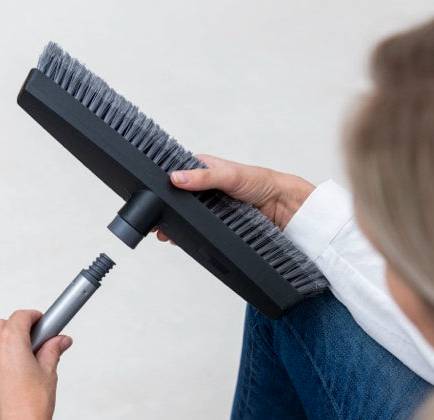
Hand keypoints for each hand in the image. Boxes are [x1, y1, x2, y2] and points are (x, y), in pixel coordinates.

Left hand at [0, 309, 72, 419]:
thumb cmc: (31, 408)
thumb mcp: (49, 373)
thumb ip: (52, 350)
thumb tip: (59, 341)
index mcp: (9, 342)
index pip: (20, 316)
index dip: (34, 317)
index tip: (42, 323)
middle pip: (1, 326)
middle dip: (17, 329)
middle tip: (34, 342)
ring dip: (2, 346)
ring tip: (22, 362)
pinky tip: (9, 380)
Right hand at [154, 154, 313, 242]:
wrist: (281, 208)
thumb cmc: (261, 182)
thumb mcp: (230, 176)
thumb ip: (203, 177)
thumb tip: (177, 177)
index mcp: (203, 168)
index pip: (175, 173)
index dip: (163, 184)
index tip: (152, 195)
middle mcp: (203, 186)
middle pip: (176, 197)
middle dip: (165, 209)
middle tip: (155, 220)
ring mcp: (208, 206)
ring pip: (184, 215)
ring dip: (174, 224)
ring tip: (163, 232)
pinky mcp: (214, 222)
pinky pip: (196, 228)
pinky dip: (187, 233)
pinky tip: (178, 238)